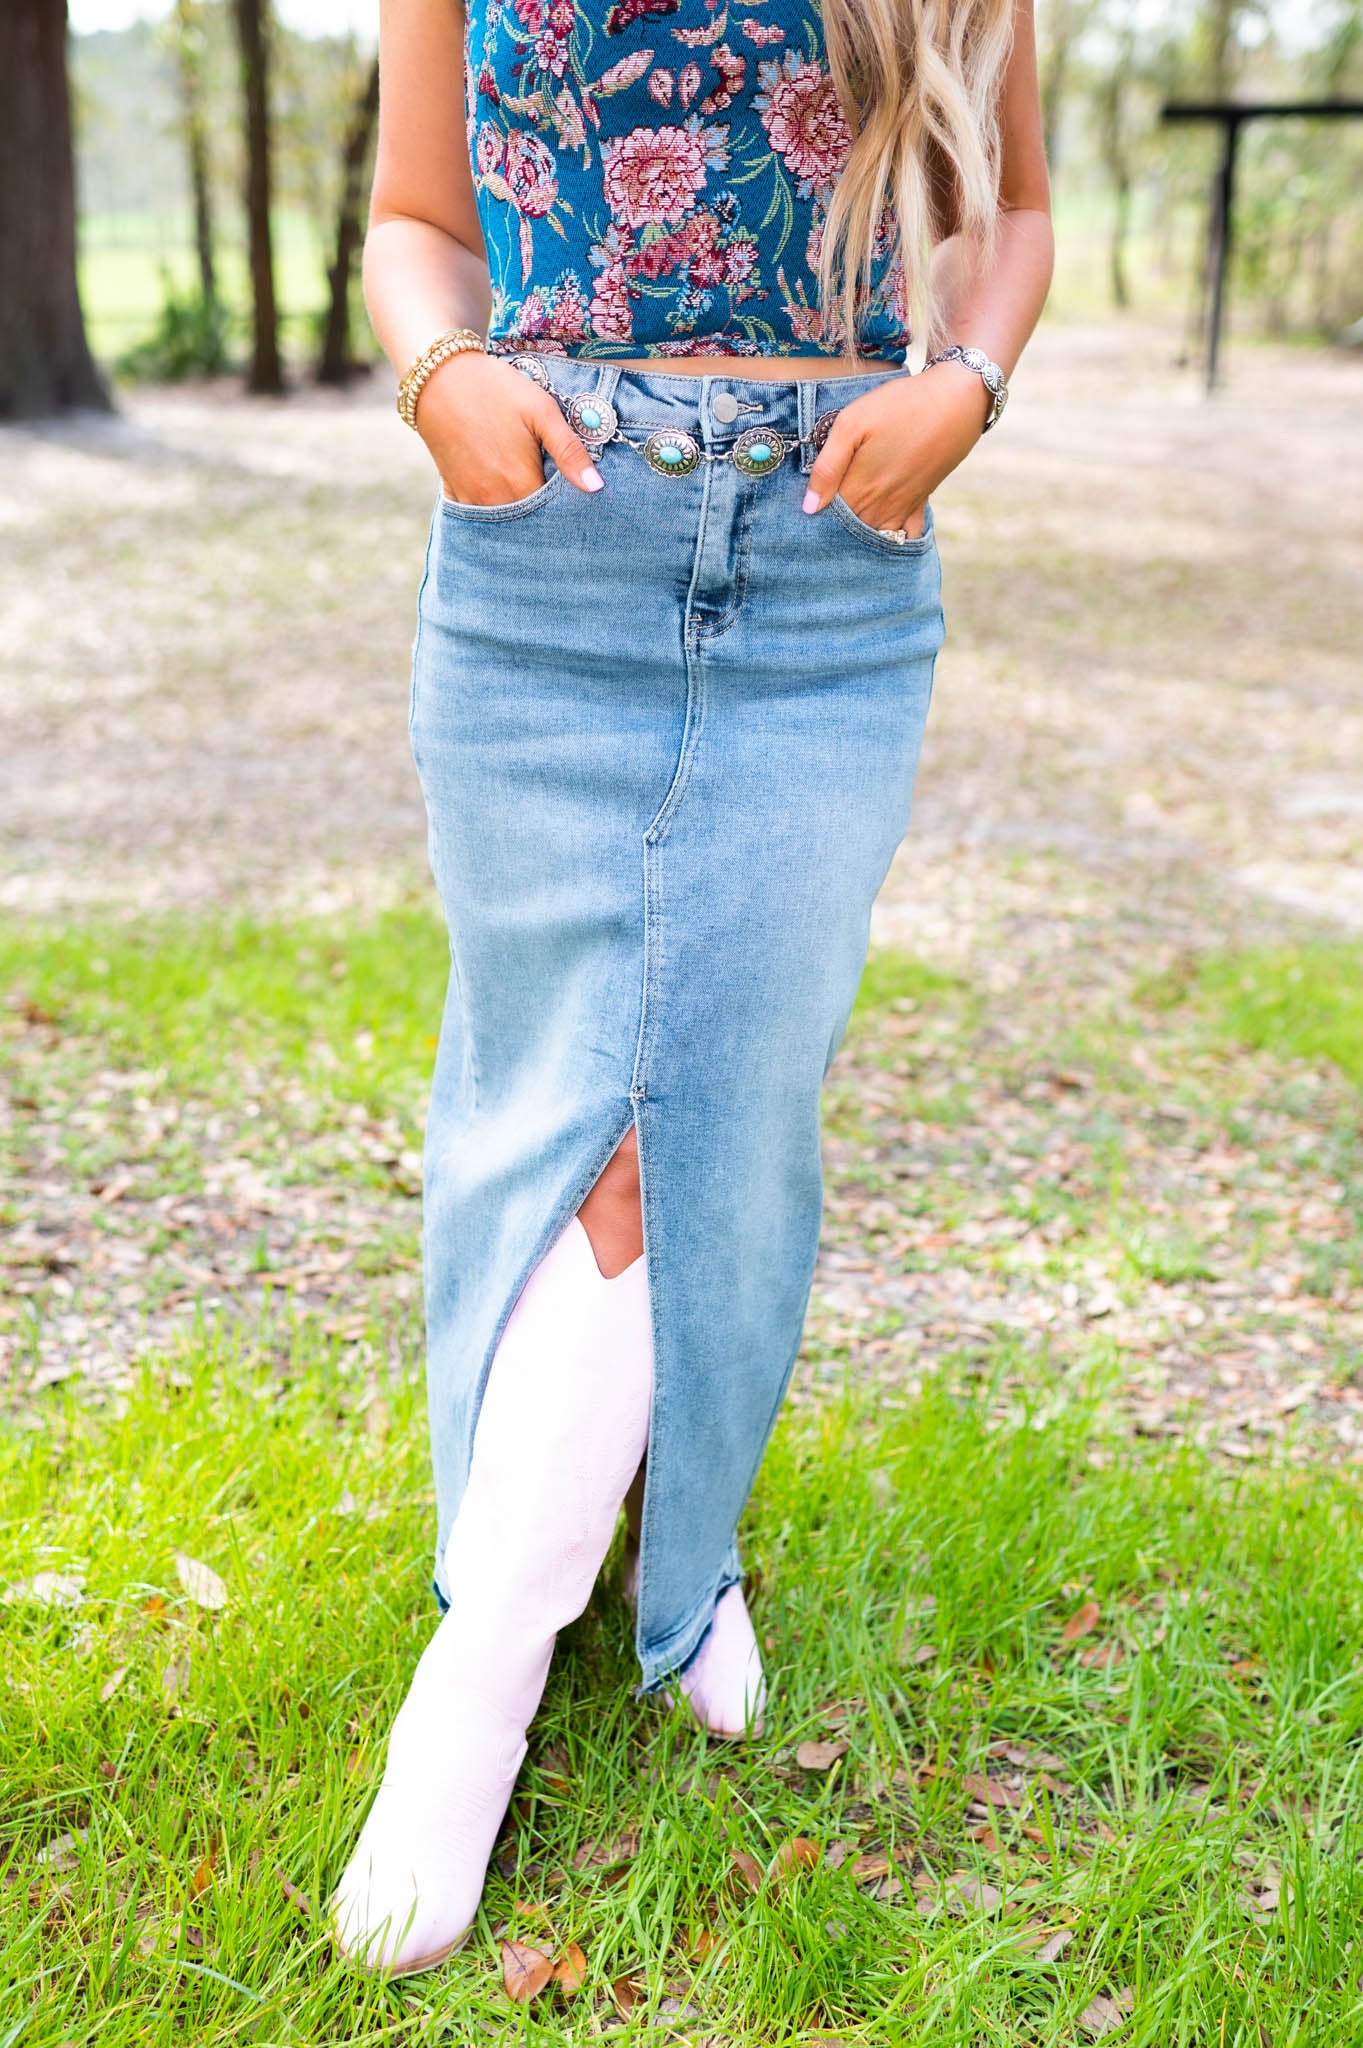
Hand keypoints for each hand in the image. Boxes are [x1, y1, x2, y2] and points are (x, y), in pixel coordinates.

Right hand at [416, 351, 603, 504]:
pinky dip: (492, 507)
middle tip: (549, 485)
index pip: (554, 512)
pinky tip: (499, 488)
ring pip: (504, 520)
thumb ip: (569, 451)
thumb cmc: (495, 390)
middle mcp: (496, 500)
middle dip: (543, 512)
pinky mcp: (453, 491)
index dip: (566, 503)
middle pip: (529, 521)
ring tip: (525, 485)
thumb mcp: (541, 411)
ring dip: (518, 511)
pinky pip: (477, 514)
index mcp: (521, 483)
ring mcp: (472, 499)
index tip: (572, 489)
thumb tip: (596, 487)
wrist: (438, 376)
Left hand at [802, 361, 990, 535]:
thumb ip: (827, 466)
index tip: (803, 517)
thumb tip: (810, 508)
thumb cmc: (899, 406)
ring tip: (843, 534)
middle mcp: (879, 506)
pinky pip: (907, 536)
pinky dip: (895, 541)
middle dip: (832, 534)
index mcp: (858, 489)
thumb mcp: (852, 423)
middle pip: (848, 534)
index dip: (813, 522)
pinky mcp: (920, 502)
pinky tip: (883, 534)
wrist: (954, 400)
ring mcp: (902, 508)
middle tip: (818, 529)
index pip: (826, 521)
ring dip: (859, 540)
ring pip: (874, 539)